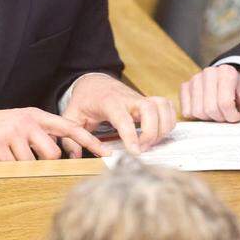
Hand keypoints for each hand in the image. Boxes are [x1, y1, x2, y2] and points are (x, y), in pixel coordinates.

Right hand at [0, 106, 107, 160]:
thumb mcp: (21, 125)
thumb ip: (41, 135)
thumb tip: (62, 154)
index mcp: (36, 116)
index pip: (69, 127)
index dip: (89, 141)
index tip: (106, 153)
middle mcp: (28, 121)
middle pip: (53, 152)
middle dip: (46, 163)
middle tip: (30, 160)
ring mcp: (13, 132)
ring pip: (35, 161)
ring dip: (25, 167)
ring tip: (11, 158)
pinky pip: (14, 166)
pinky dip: (10, 169)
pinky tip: (1, 161)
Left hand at [61, 74, 175, 156]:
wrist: (94, 82)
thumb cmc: (84, 100)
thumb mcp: (71, 116)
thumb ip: (70, 137)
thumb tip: (75, 156)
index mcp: (109, 102)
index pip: (124, 118)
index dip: (132, 135)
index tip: (135, 151)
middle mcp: (128, 98)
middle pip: (150, 109)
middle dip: (152, 132)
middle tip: (142, 149)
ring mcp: (140, 99)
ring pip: (162, 106)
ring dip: (163, 128)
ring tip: (151, 144)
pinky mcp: (148, 101)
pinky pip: (166, 107)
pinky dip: (168, 121)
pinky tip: (158, 135)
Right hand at [179, 64, 239, 127]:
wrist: (232, 87)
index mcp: (227, 72)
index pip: (224, 103)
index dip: (232, 116)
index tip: (237, 115)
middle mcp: (209, 72)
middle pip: (210, 108)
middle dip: (220, 118)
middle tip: (227, 115)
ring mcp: (195, 79)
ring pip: (197, 111)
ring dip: (209, 119)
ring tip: (218, 113)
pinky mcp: (185, 87)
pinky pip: (186, 111)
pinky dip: (196, 117)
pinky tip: (206, 111)